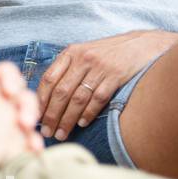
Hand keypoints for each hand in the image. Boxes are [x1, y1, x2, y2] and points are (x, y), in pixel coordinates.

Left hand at [37, 30, 177, 139]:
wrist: (141, 45)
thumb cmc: (107, 53)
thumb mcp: (83, 53)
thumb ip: (67, 70)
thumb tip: (47, 98)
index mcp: (70, 53)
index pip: (49, 78)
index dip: (41, 99)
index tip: (36, 115)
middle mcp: (83, 59)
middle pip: (61, 92)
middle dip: (52, 115)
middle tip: (47, 132)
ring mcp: (100, 68)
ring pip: (78, 98)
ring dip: (68, 119)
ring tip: (62, 133)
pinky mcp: (116, 76)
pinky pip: (98, 99)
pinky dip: (88, 113)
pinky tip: (82, 124)